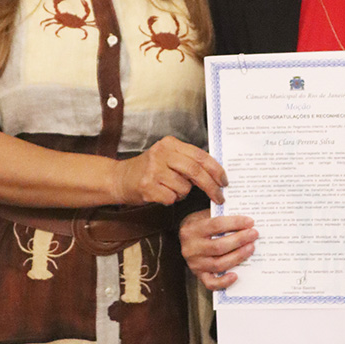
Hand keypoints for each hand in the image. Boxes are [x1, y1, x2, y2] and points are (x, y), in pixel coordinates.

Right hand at [113, 137, 227, 206]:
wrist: (119, 178)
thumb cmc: (149, 170)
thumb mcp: (168, 157)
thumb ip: (188, 161)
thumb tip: (216, 174)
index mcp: (170, 144)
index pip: (200, 155)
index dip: (216, 170)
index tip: (224, 181)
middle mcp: (161, 153)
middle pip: (195, 170)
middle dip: (211, 186)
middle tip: (219, 197)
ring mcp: (153, 170)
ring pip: (184, 187)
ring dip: (183, 193)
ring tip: (171, 189)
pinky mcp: (147, 186)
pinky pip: (172, 198)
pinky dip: (171, 200)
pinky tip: (161, 194)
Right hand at [179, 209, 258, 290]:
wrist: (185, 239)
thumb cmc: (200, 225)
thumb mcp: (205, 214)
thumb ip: (220, 213)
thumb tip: (243, 216)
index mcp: (192, 230)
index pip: (216, 225)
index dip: (235, 223)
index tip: (250, 222)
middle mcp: (191, 248)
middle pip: (219, 246)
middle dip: (240, 240)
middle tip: (254, 234)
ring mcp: (195, 264)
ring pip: (219, 264)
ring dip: (238, 257)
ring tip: (251, 248)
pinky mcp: (199, 275)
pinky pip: (211, 283)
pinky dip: (224, 281)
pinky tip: (236, 275)